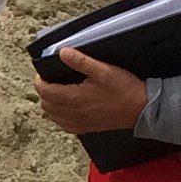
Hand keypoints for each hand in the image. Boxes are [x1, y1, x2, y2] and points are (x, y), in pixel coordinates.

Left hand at [34, 46, 149, 135]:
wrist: (140, 109)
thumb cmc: (124, 90)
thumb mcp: (103, 70)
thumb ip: (81, 61)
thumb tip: (63, 53)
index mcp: (74, 98)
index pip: (44, 92)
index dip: (40, 81)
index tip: (42, 74)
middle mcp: (73, 113)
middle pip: (46, 104)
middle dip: (44, 92)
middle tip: (49, 81)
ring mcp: (79, 123)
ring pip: (53, 116)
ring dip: (50, 104)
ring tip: (56, 93)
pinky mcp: (86, 128)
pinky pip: (64, 126)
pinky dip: (60, 117)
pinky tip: (66, 109)